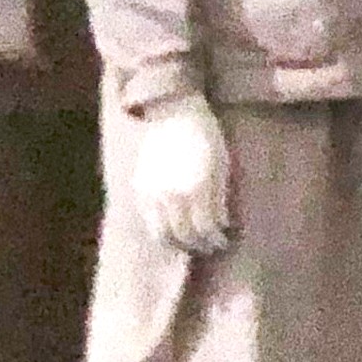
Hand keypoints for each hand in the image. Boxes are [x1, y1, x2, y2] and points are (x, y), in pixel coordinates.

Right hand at [126, 99, 234, 254]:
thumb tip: (222, 224)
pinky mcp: (139, 189)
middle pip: (183, 235)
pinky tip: (172, 230)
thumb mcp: (221, 165)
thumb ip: (219, 198)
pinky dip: (161, 231)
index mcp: (196, 188)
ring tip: (190, 242)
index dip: (214, 240)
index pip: (204, 228)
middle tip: (209, 247)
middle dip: (198, 245)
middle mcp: (171, 195)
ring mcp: (152, 193)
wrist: (173, 114)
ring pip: (161, 233)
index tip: (222, 242)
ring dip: (177, 243)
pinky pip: (148, 220)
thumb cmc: (205, 136)